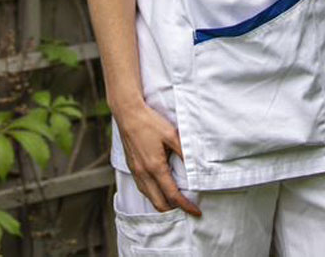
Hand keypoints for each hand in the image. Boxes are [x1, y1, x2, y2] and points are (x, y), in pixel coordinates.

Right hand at [114, 96, 200, 215]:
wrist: (127, 113)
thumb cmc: (150, 122)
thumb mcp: (172, 135)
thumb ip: (184, 152)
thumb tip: (196, 167)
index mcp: (155, 167)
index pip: (173, 195)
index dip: (186, 206)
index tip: (196, 212)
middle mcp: (144, 173)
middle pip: (159, 204)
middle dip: (174, 210)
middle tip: (187, 208)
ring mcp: (136, 172)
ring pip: (149, 198)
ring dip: (163, 203)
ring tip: (176, 201)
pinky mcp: (131, 167)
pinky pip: (143, 189)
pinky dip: (153, 195)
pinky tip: (160, 190)